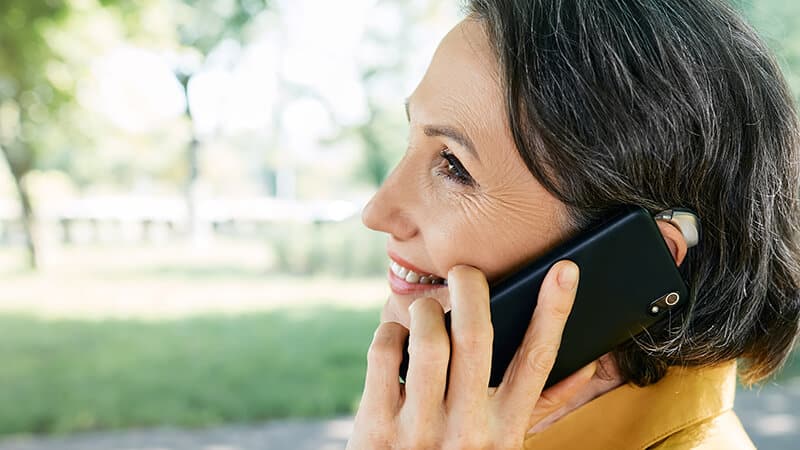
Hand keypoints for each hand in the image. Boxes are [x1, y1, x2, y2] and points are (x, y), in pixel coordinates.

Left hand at [347, 260, 596, 448]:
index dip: (554, 311)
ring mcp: (420, 429)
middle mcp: (467, 430)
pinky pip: (385, 353)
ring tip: (426, 310)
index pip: (537, 360)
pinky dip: (389, 332)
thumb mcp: (501, 445)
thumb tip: (587, 365)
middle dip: (471, 288)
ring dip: (425, 310)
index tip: (565, 270)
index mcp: (504, 432)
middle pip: (476, 336)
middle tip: (464, 272)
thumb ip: (538, 407)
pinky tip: (395, 338)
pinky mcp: (377, 426)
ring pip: (428, 339)